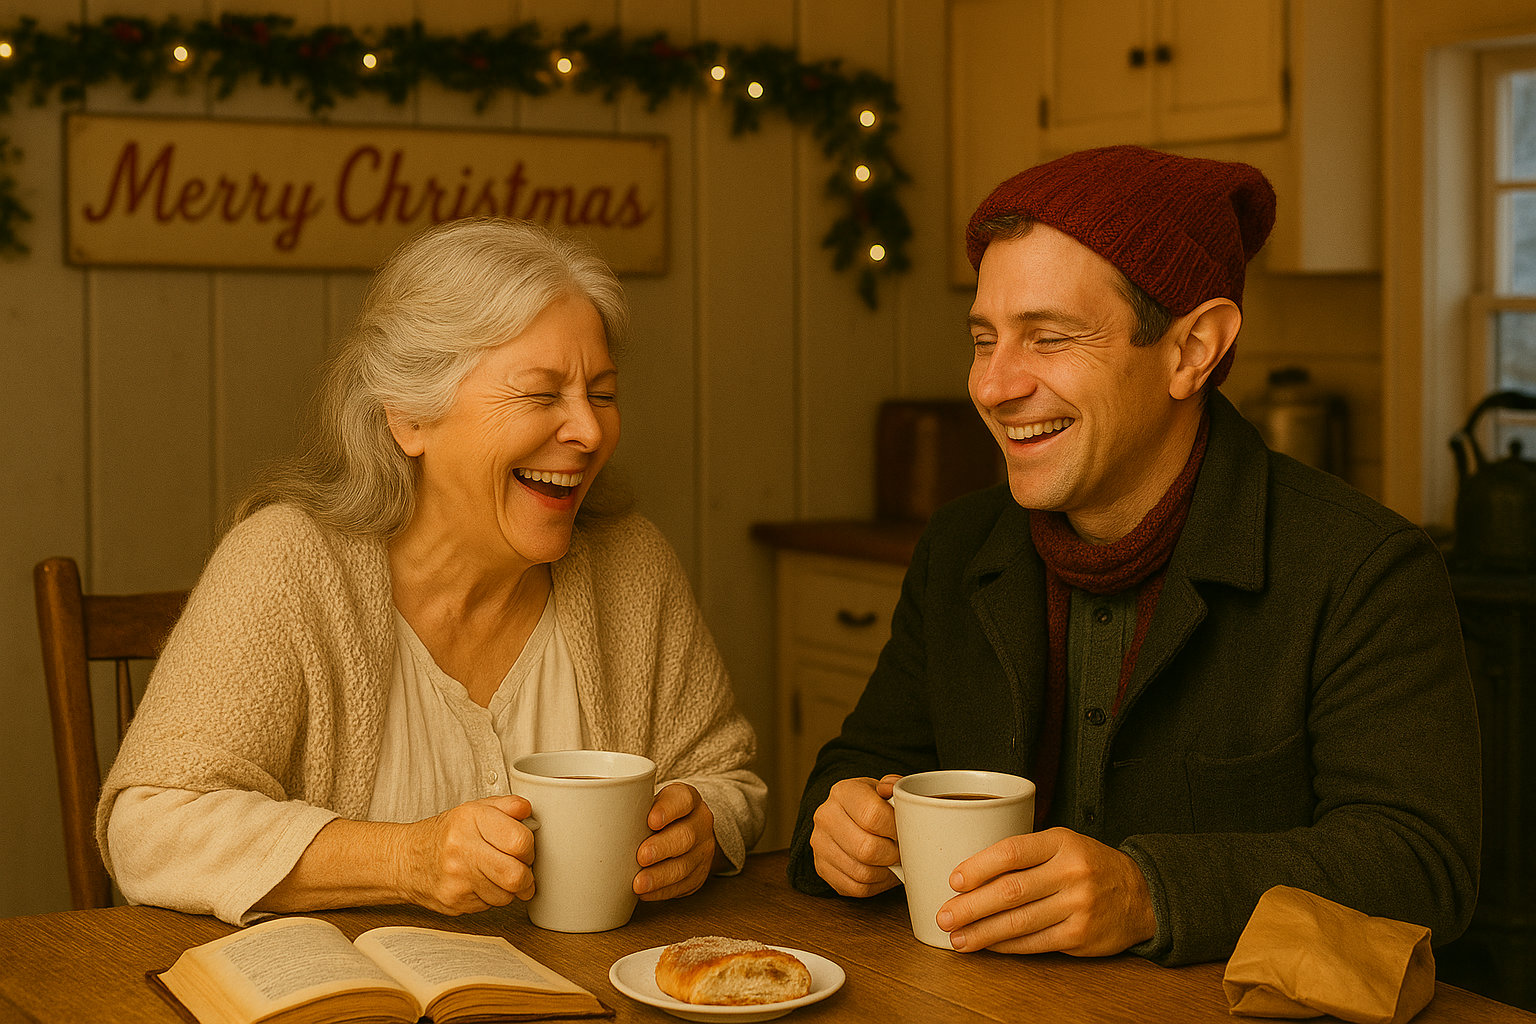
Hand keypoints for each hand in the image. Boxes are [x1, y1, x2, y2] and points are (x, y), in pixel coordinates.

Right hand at [399, 795, 536, 914]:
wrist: (406, 859)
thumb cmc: (444, 834)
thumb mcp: (474, 809)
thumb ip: (506, 805)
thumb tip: (528, 811)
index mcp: (471, 819)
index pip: (519, 841)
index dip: (530, 848)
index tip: (525, 848)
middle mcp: (461, 848)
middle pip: (515, 874)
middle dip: (526, 874)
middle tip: (521, 868)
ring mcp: (456, 878)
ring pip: (506, 895)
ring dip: (510, 888)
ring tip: (497, 874)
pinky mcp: (454, 901)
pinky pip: (490, 906)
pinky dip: (492, 897)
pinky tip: (481, 883)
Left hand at [633, 783, 719, 900]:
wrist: (683, 829)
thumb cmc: (653, 814)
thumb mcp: (647, 800)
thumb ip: (625, 803)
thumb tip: (579, 810)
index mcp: (687, 799)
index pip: (683, 800)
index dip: (668, 810)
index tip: (650, 820)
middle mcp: (699, 822)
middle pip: (686, 835)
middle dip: (662, 847)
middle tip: (641, 856)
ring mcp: (702, 849)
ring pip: (686, 865)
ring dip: (661, 876)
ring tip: (639, 883)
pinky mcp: (699, 873)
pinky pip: (684, 885)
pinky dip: (663, 891)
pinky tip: (646, 893)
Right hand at [808, 775, 903, 896]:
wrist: (845, 817)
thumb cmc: (871, 804)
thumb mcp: (883, 790)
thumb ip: (894, 786)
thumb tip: (892, 787)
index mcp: (844, 792)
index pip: (873, 815)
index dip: (896, 829)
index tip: (906, 831)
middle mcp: (826, 816)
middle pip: (867, 849)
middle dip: (893, 854)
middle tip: (903, 850)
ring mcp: (820, 844)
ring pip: (862, 873)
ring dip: (886, 872)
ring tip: (893, 861)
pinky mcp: (822, 868)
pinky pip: (855, 888)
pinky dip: (875, 885)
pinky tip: (881, 872)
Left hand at [935, 827, 1155, 955]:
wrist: (1142, 895)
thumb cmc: (1090, 866)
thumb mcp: (1064, 844)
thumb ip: (1026, 854)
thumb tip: (972, 874)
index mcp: (1061, 843)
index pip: (1012, 851)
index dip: (979, 867)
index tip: (954, 880)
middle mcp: (1071, 872)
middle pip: (1010, 891)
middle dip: (971, 906)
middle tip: (945, 915)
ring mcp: (1078, 906)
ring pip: (1019, 921)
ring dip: (983, 932)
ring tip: (958, 938)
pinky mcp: (1081, 936)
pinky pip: (1035, 942)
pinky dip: (1007, 945)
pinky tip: (989, 945)